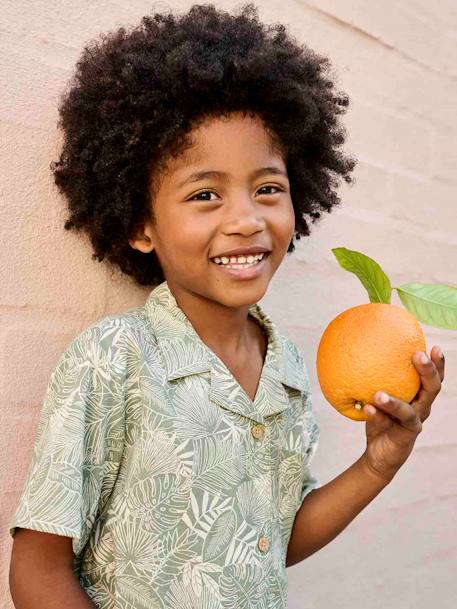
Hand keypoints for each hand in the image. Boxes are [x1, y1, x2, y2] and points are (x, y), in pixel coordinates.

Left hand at [361, 345, 444, 482]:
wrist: (379, 454)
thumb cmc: (381, 418)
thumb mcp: (379, 397)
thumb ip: (376, 379)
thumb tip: (360, 351)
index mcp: (419, 397)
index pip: (434, 378)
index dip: (438, 364)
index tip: (433, 346)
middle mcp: (421, 409)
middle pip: (432, 389)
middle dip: (428, 372)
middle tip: (417, 355)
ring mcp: (413, 424)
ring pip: (409, 411)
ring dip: (394, 402)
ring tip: (379, 393)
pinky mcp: (403, 438)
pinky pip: (388, 424)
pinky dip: (377, 416)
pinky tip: (367, 408)